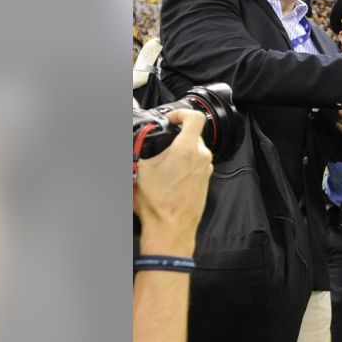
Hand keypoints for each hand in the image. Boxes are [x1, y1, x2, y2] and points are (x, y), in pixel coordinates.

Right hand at [135, 109, 213, 256]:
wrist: (171, 229)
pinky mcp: (206, 181)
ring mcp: (206, 170)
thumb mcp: (141, 170)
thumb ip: (140, 148)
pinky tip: (170, 176)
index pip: (195, 117)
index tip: (171, 119)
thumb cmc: (158, 204)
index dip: (181, 113)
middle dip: (176, 137)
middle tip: (161, 144)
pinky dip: (185, 164)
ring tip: (163, 164)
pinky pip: (196, 164)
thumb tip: (135, 139)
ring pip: (194, 150)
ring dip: (180, 152)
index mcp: (187, 149)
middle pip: (193, 135)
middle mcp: (202, 157)